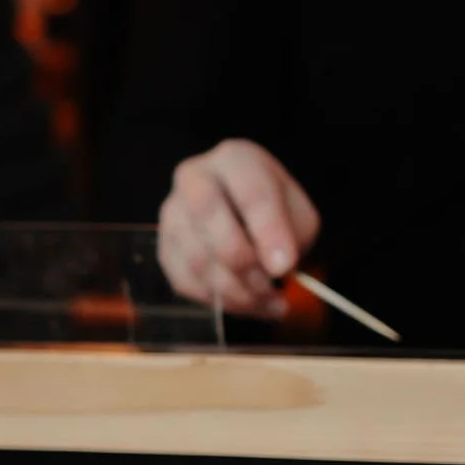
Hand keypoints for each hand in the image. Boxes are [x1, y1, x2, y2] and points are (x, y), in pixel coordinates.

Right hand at [158, 139, 319, 317]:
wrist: (249, 220)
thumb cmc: (277, 214)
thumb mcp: (299, 217)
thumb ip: (291, 236)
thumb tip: (275, 267)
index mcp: (236, 159)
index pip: (250, 190)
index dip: (268, 231)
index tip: (285, 266)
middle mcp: (195, 177)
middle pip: (208, 214)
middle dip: (243, 261)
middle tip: (271, 286)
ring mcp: (172, 213)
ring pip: (197, 256)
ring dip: (237, 290)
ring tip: (270, 302)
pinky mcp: (165, 248)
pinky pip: (186, 281)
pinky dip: (220, 301)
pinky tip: (250, 304)